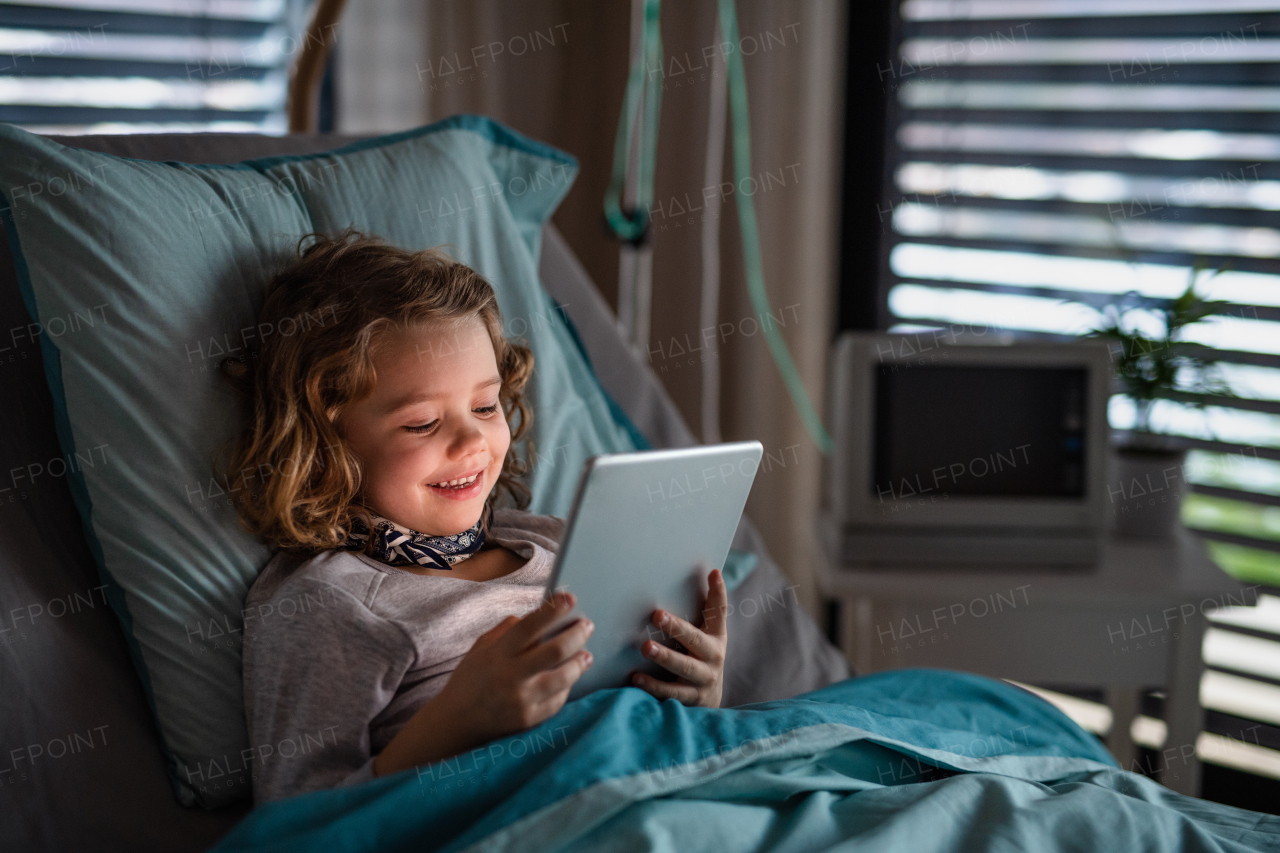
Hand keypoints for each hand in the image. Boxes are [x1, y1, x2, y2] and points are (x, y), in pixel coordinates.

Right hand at [374, 591, 592, 777]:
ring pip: (563, 677)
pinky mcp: (529, 719)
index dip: (553, 610)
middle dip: (576, 635)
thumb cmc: (471, 680)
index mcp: (498, 653)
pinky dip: (567, 686)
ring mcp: (522, 700)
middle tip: (587, 626)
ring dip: (580, 662)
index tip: (570, 598)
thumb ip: (507, 630)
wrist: (455, 723)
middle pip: (555, 650)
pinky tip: (570, 677)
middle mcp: (511, 676)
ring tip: (586, 654)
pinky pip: (558, 700)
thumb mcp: (480, 648)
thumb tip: (538, 614)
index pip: (530, 626)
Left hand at [631, 568, 727, 707]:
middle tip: (656, 615)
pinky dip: (653, 686)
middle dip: (676, 627)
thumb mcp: (706, 636)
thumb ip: (703, 611)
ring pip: (683, 667)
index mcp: (717, 637)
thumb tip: (699, 573)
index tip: (713, 573)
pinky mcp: (692, 699)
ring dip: (665, 657)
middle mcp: (714, 657)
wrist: (710, 701)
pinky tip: (636, 678)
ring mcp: (704, 679)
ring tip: (646, 647)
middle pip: (695, 640)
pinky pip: (671, 692)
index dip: (718, 592)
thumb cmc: (701, 657)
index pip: (719, 611)